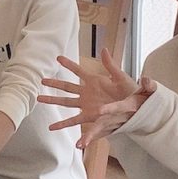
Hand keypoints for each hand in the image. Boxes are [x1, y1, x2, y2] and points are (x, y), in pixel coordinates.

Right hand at [38, 48, 154, 147]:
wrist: (137, 107)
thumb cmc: (130, 91)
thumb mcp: (121, 77)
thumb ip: (110, 65)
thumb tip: (104, 49)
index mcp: (94, 81)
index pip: (78, 70)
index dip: (68, 64)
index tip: (58, 58)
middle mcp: (88, 93)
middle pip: (67, 87)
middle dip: (54, 84)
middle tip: (42, 81)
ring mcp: (88, 105)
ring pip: (67, 103)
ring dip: (53, 101)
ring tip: (40, 99)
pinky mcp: (91, 117)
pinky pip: (77, 122)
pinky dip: (66, 126)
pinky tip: (55, 128)